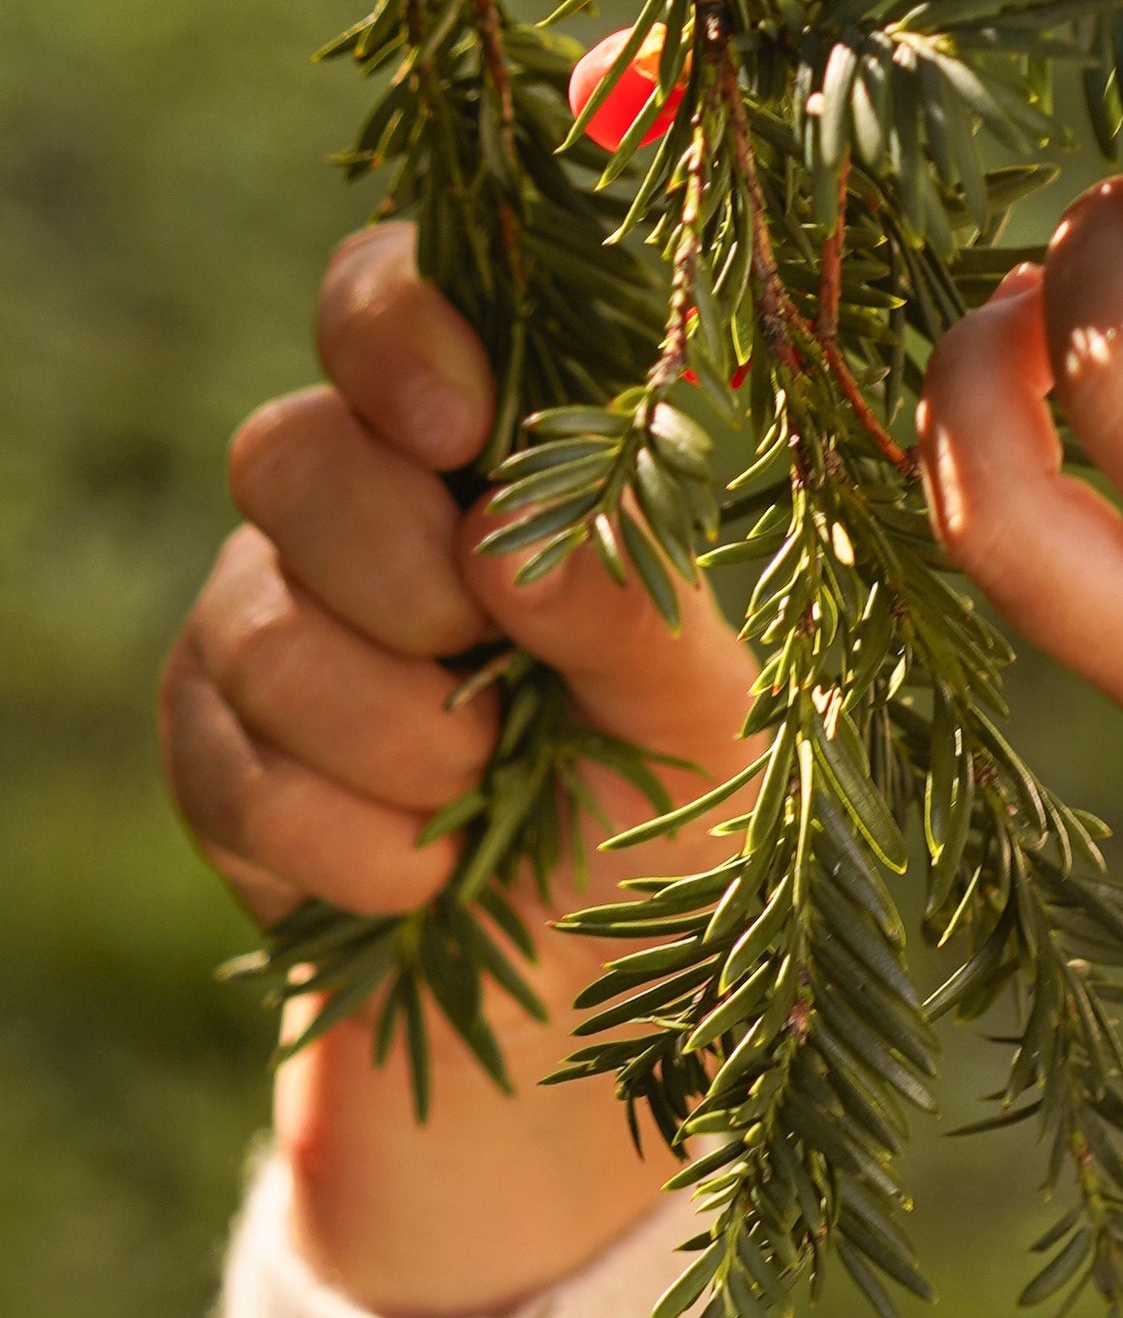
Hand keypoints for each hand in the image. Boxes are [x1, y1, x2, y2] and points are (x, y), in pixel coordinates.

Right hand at [159, 225, 758, 1317]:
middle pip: (290, 451)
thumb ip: (632, 603)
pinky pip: (227, 766)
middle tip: (491, 672)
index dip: (393, 330)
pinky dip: (344, 839)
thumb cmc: (677, 827)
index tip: (454, 429)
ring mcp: (271, 625)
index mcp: (498, 455)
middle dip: (394, 576)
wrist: (590, 1019)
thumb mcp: (711, 716)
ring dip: (386, 734)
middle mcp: (368, 513)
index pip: (393, 297)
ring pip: (250, 618)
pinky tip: (423, 879)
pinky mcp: (216, 758)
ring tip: (482, 798)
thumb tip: (512, 534)